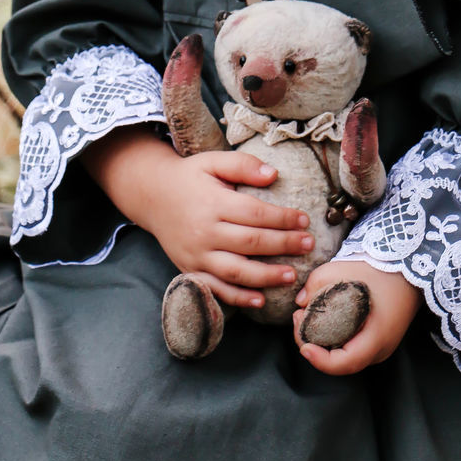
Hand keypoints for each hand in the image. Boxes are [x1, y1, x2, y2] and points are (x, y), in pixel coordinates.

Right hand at [83, 129, 312, 309]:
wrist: (152, 195)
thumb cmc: (189, 176)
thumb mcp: (213, 161)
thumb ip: (243, 165)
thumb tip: (273, 174)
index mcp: (212, 202)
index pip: (255, 213)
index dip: (282, 218)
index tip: (304, 219)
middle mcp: (204, 231)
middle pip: (250, 242)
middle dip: (283, 245)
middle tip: (309, 245)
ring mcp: (196, 254)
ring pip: (236, 271)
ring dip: (266, 276)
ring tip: (291, 276)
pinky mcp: (190, 269)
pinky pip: (216, 288)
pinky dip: (237, 297)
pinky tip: (259, 299)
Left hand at [292, 259, 421, 374]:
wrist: (409, 269)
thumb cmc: (379, 270)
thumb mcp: (342, 268)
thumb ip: (316, 283)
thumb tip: (300, 302)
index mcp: (377, 336)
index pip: (346, 363)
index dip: (321, 361)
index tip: (304, 346)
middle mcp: (380, 349)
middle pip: (343, 364)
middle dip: (314, 349)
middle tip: (297, 322)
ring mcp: (381, 348)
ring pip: (347, 359)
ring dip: (323, 345)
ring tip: (304, 320)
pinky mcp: (378, 342)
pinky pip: (353, 349)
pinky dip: (334, 342)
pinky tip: (321, 323)